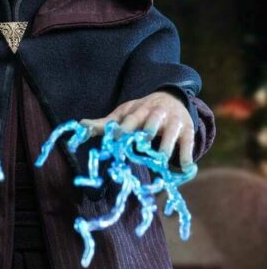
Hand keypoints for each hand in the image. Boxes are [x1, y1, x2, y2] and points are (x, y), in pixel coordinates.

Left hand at [79, 91, 194, 170]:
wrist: (171, 98)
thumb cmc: (141, 111)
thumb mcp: (123, 114)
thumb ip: (104, 123)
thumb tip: (80, 126)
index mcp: (139, 111)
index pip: (130, 121)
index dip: (123, 130)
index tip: (116, 140)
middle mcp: (157, 115)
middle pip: (150, 125)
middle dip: (146, 136)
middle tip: (140, 148)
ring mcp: (173, 123)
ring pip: (169, 138)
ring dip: (164, 151)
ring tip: (160, 162)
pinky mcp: (188, 132)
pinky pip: (188, 146)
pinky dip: (186, 159)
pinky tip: (184, 170)